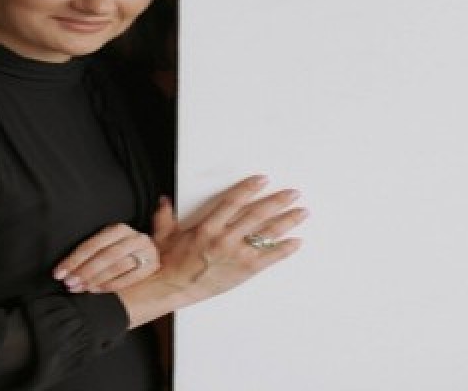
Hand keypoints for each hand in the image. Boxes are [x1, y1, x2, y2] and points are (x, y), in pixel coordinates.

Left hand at [52, 212, 164, 292]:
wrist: (147, 257)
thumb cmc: (119, 254)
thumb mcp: (107, 245)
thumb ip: (90, 253)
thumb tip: (64, 269)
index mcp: (119, 229)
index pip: (94, 244)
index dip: (75, 259)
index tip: (59, 272)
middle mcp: (134, 237)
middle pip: (106, 255)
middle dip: (85, 270)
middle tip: (69, 283)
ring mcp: (146, 251)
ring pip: (118, 265)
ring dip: (96, 279)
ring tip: (81, 288)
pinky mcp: (152, 266)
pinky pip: (130, 277)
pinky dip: (112, 285)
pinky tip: (97, 291)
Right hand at [118, 175, 306, 326]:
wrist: (172, 288)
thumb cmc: (169, 262)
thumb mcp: (165, 234)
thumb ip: (166, 216)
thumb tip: (165, 201)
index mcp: (208, 226)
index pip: (233, 201)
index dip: (249, 188)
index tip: (263, 179)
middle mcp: (225, 238)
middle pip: (257, 215)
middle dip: (278, 202)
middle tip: (293, 193)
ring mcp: (236, 255)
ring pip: (266, 234)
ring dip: (287, 221)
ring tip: (302, 212)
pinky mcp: (244, 271)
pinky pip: (268, 258)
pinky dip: (284, 250)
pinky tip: (296, 242)